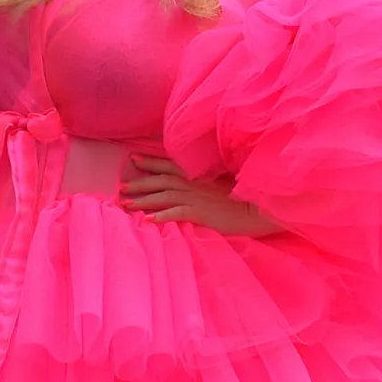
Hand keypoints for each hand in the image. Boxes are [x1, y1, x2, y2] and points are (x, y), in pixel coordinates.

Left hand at [119, 154, 282, 236]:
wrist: (259, 207)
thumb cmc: (243, 197)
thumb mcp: (222, 184)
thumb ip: (206, 181)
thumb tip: (193, 182)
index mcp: (199, 175)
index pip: (170, 166)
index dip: (151, 163)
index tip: (133, 160)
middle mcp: (194, 184)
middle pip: (161, 180)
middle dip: (140, 183)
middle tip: (122, 188)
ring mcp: (197, 198)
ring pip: (164, 196)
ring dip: (144, 200)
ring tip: (127, 205)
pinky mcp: (202, 213)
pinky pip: (178, 213)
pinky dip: (162, 216)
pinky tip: (148, 221)